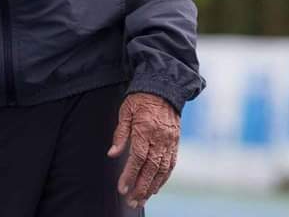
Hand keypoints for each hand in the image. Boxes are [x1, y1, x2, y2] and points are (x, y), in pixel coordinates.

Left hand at [107, 93, 179, 209]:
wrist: (163, 87)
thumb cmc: (141, 98)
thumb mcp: (125, 111)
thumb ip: (120, 134)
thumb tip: (112, 154)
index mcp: (145, 129)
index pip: (137, 158)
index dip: (130, 175)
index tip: (122, 188)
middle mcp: (159, 138)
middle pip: (151, 169)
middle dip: (141, 188)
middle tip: (132, 202)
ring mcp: (169, 141)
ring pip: (162, 170)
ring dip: (152, 187)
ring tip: (142, 199)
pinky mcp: (175, 142)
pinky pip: (171, 164)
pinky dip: (163, 178)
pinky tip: (156, 187)